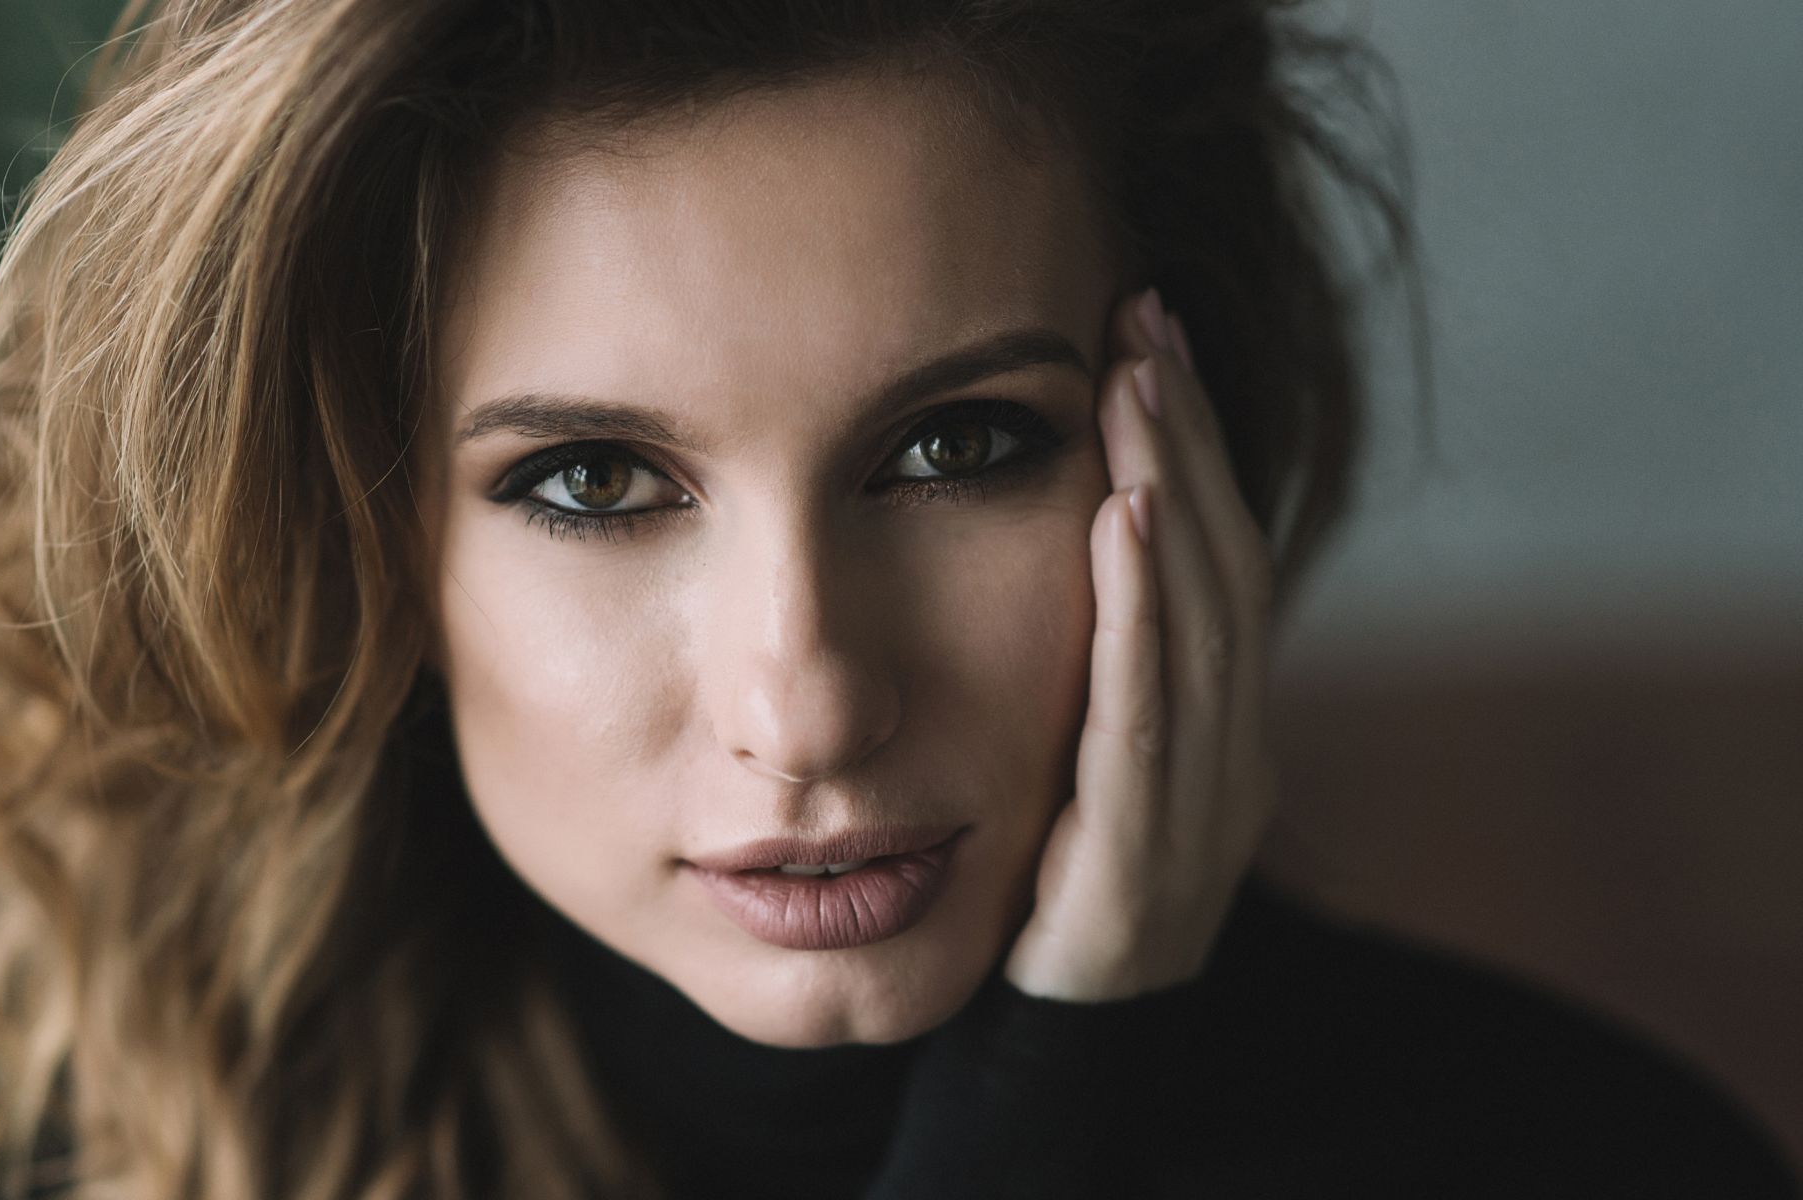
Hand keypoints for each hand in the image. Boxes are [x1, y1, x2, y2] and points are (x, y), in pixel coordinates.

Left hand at [1002, 288, 1281, 1001]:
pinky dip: (1145, 613)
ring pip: (1201, 623)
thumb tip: (1056, 514)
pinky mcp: (1152, 863)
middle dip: (1183, 436)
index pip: (1208, 557)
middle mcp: (1227, 752)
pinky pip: (1150, 717)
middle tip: (1144, 315)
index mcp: (1210, 721)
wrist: (1040, 1040)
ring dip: (1173, 489)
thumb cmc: (1042, 877)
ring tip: (1139, 382)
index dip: (1186, 442)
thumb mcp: (1064, 751)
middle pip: (1216, 567)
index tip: (1142, 330)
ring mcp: (1204, 808)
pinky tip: (1126, 521)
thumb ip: (1082, 655)